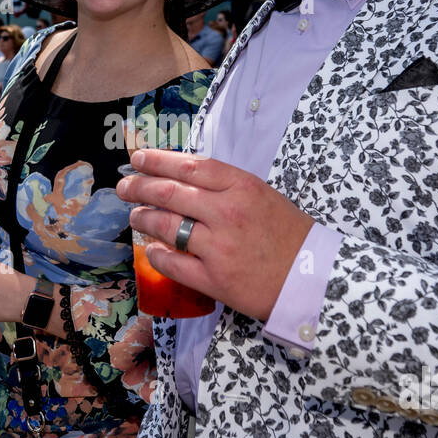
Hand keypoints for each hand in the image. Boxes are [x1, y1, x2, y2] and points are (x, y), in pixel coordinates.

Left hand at [117, 149, 313, 320]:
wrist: (313, 278)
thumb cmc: (290, 236)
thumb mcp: (264, 196)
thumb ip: (227, 187)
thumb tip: (185, 180)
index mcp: (243, 187)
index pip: (190, 166)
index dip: (158, 160)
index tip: (138, 158)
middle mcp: (228, 213)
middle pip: (170, 193)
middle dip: (140, 186)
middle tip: (124, 186)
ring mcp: (219, 247)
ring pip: (166, 226)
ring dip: (143, 218)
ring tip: (135, 215)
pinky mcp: (214, 279)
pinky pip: (172, 263)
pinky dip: (156, 254)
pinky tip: (151, 249)